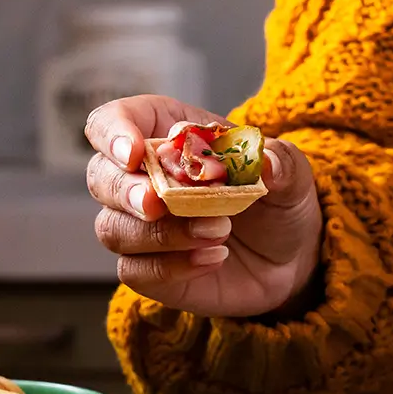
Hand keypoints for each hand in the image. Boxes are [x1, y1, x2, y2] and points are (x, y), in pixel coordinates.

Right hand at [85, 95, 322, 317]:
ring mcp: (139, 228)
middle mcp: (142, 179)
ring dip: (160, 234)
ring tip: (218, 232)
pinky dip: (170, 267)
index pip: (112, 122)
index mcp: (164, 135)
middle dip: (126, 191)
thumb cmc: (277, 201)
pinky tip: (212, 259)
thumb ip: (281, 163)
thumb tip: (265, 161)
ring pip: (113, 228)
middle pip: (101, 177)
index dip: (113, 133)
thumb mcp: (292, 175)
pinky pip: (135, 270)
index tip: (133, 152)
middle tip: (158, 203)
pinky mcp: (147, 270)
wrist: (288, 258)